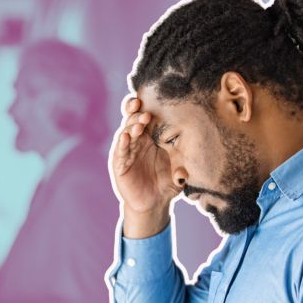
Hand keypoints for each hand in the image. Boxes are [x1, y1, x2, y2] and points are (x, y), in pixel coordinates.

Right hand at [111, 97, 180, 213]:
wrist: (154, 203)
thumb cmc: (167, 184)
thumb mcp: (178, 175)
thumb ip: (182, 171)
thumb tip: (182, 173)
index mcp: (151, 137)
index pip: (146, 117)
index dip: (146, 107)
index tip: (151, 99)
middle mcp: (137, 141)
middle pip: (133, 120)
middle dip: (136, 112)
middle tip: (144, 109)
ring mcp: (127, 151)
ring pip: (126, 133)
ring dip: (131, 127)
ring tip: (139, 125)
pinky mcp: (119, 164)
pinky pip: (120, 151)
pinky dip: (122, 143)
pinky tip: (125, 137)